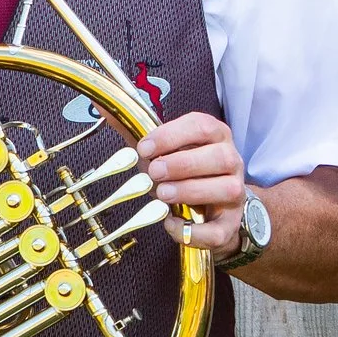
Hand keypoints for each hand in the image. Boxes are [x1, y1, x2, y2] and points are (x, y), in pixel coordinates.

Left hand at [136, 112, 248, 258]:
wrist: (210, 208)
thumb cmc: (184, 172)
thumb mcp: (161, 149)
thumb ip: (136, 131)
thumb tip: (102, 105)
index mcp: (215, 136)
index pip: (202, 126)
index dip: (172, 135)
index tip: (144, 147)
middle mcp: (231, 162)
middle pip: (220, 157)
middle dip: (183, 164)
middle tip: (154, 171)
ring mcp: (235, 193)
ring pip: (226, 189)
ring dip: (191, 191)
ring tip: (162, 193)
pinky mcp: (230, 224)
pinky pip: (219, 230)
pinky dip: (194, 230)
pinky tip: (171, 222)